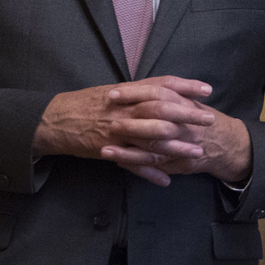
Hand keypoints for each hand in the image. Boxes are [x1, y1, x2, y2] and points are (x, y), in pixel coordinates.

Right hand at [32, 76, 250, 186]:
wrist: (55, 119)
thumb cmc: (88, 104)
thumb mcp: (115, 92)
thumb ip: (140, 92)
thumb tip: (167, 90)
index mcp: (128, 92)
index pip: (161, 84)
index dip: (185, 86)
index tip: (207, 90)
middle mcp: (125, 108)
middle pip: (161, 109)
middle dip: (188, 114)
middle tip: (210, 119)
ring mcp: (117, 130)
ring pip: (151, 137)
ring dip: (176, 146)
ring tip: (197, 151)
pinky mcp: (109, 149)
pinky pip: (133, 163)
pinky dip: (150, 172)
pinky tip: (167, 180)